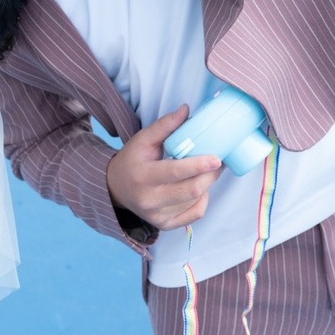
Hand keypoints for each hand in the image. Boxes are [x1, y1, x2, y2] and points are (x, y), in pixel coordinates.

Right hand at [106, 106, 222, 231]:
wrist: (116, 188)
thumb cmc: (132, 160)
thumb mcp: (143, 140)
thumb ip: (165, 125)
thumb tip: (186, 109)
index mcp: (142, 176)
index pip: (175, 172)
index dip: (199, 165)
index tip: (216, 158)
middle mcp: (149, 199)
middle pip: (191, 190)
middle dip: (210, 176)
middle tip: (218, 163)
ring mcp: (157, 215)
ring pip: (195, 201)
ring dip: (206, 186)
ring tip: (205, 173)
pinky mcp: (164, 224)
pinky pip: (194, 214)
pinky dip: (202, 200)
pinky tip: (198, 190)